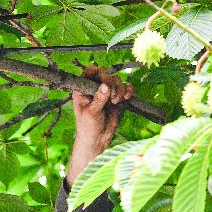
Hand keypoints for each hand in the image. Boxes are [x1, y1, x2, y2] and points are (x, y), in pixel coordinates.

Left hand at [67, 65, 132, 182]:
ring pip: (117, 80)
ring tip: (116, 102)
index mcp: (83, 88)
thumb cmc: (88, 127)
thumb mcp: (91, 113)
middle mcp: (95, 87)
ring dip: (120, 89)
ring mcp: (107, 92)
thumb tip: (105, 86)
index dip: (97, 72)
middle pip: (106, 74)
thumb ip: (98, 99)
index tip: (105, 82)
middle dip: (111, 83)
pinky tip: (127, 97)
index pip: (90, 72)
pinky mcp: (117, 98)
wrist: (98, 139)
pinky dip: (128, 90)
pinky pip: (125, 88)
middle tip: (113, 98)